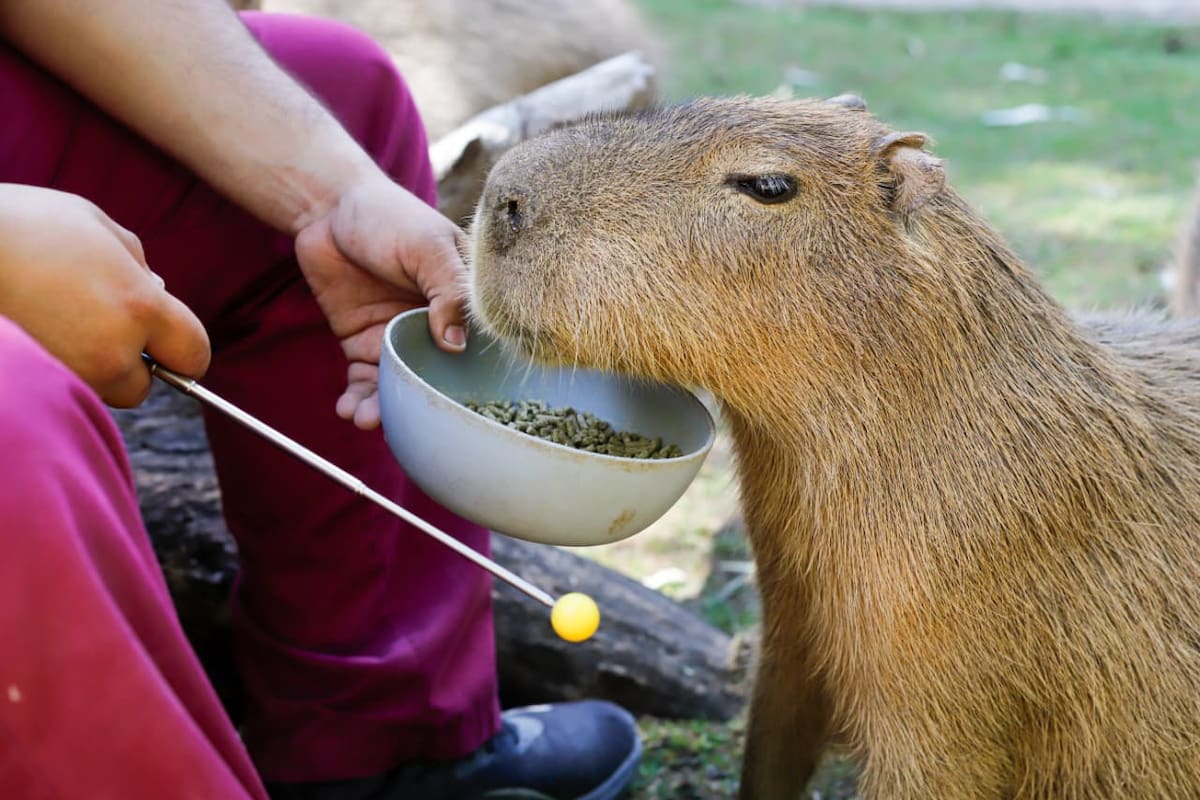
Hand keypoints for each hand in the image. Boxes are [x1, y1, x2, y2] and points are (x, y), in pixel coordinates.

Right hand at [0, 184, 209, 405]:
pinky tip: (35, 332)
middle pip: (143, 386)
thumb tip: (157, 290)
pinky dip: (56, 370)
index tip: (171, 346)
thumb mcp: (92, 223)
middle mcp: (112, 349)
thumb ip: (135, 261)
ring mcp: (70, 373)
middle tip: (96, 327)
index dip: (184, 350)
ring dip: (89, 368)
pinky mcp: (36, 382)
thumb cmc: (21, 224)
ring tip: (54, 323)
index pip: (194, 353)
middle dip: (130, 364)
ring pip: (98, 392)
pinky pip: (61, 389)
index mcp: (139, 306)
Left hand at [295, 177, 468, 429]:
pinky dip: (357, 400)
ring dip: (386, 410)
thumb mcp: (428, 246)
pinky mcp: (364, 344)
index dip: (479, 382)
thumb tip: (456, 343)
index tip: (469, 408)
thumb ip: (447, 290)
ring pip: (401, 388)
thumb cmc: (390, 217)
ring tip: (369, 419)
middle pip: (441, 380)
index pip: (483, 349)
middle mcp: (438, 328)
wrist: (327, 208)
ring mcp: (400, 339)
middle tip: (415, 425)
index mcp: (467, 304)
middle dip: (428, 407)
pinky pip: (365, 382)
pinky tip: (349, 409)